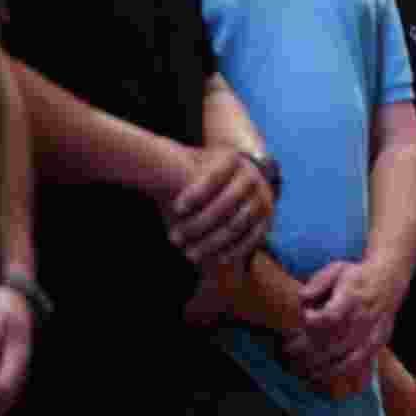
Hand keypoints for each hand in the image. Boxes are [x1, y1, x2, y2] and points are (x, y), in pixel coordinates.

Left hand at [164, 146, 274, 268]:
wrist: (236, 180)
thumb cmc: (202, 174)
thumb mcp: (192, 162)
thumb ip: (173, 160)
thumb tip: (147, 156)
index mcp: (232, 159)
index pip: (215, 175)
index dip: (197, 192)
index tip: (176, 208)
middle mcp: (252, 176)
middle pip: (226, 203)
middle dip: (199, 224)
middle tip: (173, 239)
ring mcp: (263, 198)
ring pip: (238, 224)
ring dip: (212, 242)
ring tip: (189, 254)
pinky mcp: (267, 220)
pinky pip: (253, 238)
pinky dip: (235, 250)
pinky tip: (216, 260)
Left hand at [283, 260, 401, 390]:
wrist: (389, 278)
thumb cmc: (355, 276)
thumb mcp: (336, 269)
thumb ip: (317, 283)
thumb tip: (302, 299)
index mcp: (351, 295)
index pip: (331, 316)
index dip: (313, 322)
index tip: (304, 318)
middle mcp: (363, 315)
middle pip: (334, 341)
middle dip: (310, 349)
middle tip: (292, 351)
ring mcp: (372, 330)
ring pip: (346, 356)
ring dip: (322, 366)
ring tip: (304, 370)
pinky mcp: (378, 341)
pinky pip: (360, 362)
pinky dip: (341, 372)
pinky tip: (325, 375)